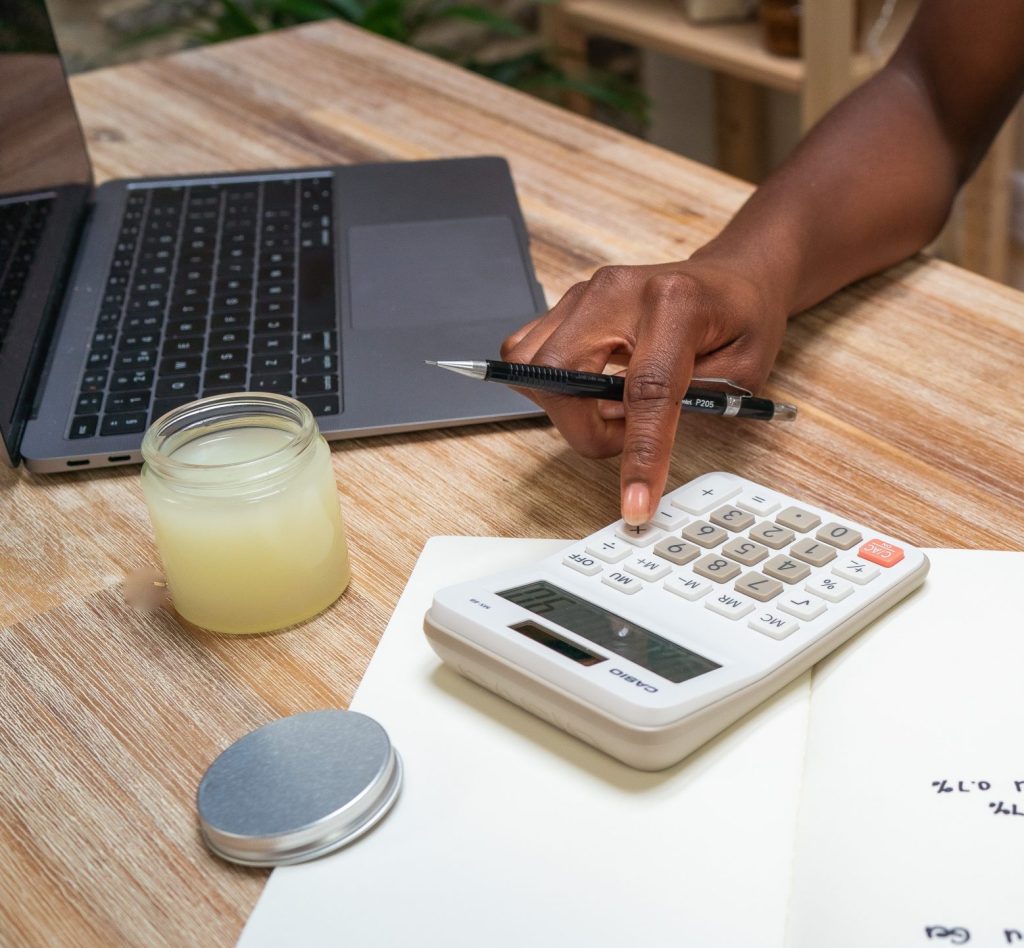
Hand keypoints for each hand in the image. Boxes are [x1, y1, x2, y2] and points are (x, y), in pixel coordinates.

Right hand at [501, 257, 787, 523]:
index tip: (636, 503)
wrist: (731, 276)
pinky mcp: (567, 305)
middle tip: (621, 438)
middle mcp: (617, 291)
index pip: (646, 388)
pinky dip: (551, 386)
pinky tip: (589, 389)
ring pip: (530, 365)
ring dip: (565, 409)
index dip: (640, 453)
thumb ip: (689, 406)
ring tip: (609, 411)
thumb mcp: (743, 373)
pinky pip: (527, 354)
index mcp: (675, 302)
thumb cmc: (740, 321)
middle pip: (560, 373)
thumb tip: (623, 432)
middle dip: (582, 428)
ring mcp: (585, 294)